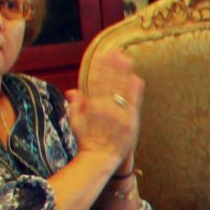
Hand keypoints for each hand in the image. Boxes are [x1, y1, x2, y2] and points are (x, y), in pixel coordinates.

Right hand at [66, 48, 143, 169]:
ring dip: (124, 73)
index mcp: (92, 107)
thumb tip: (73, 91)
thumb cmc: (86, 141)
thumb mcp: (75, 122)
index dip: (99, 67)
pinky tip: (136, 78)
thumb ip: (75, 105)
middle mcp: (106, 108)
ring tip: (126, 58)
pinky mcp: (131, 122)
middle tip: (116, 51)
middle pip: (109, 82)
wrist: (100, 158)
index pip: (95, 81)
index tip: (102, 54)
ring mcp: (119, 115)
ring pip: (121, 89)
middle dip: (112, 65)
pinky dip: (135, 90)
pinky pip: (133, 103)